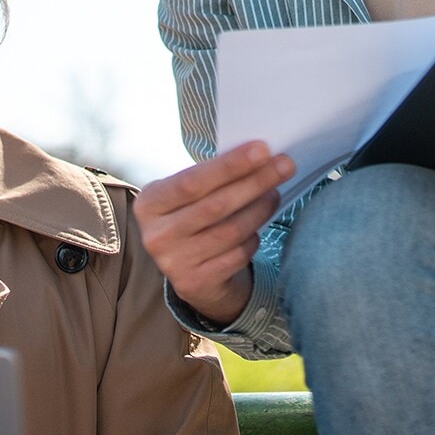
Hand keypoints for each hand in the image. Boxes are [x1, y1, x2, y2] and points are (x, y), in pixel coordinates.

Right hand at [133, 142, 294, 326]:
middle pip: (216, 205)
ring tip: (274, 193)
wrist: (184, 268)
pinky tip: (257, 228)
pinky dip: (252, 239)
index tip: (262, 150)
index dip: (229, 165)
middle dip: (255, 182)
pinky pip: (236, 256)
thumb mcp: (186, 196)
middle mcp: (156, 235)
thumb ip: (210, 177)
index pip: (192, 181)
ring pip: (231, 231)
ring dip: (260, 209)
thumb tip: (257, 155)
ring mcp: (173, 262)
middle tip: (285, 165)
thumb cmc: (192, 217)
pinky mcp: (193, 283)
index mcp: (149, 203)